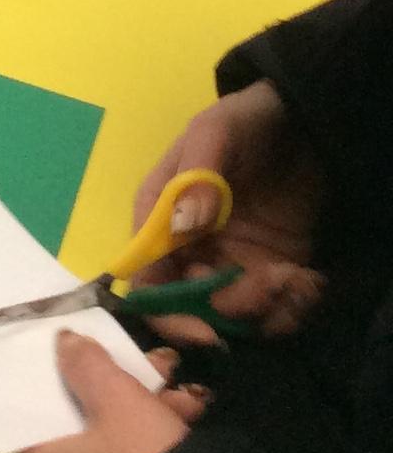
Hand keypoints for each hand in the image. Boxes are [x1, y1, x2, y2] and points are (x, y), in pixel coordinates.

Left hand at [20, 331, 199, 452]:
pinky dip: (157, 448)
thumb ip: (85, 364)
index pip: (43, 411)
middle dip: (125, 392)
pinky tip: (190, 420)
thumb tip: (63, 341)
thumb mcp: (116, 399)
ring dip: (150, 414)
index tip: (99, 357)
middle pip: (85, 426)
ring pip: (116, 448)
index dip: (72, 376)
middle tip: (160, 371)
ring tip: (188, 398)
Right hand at [131, 81, 325, 341]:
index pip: (146, 279)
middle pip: (192, 309)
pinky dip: (291, 309)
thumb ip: (196, 178)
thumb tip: (180, 229)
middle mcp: (189, 249)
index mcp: (160, 217)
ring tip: (296, 276)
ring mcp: (230, 264)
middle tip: (270, 284)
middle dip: (231, 310)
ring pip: (237, 317)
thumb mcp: (215, 135)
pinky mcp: (270, 273)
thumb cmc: (247, 122)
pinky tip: (307, 280)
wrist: (304, 124)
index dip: (167, 313)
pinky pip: (273, 313)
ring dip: (267, 309)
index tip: (206, 329)